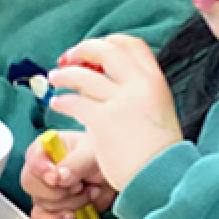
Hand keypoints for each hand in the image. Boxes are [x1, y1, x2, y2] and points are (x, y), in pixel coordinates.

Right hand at [22, 130, 119, 218]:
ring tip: (90, 192)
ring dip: (72, 203)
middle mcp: (42, 170)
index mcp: (47, 149)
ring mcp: (46, 191)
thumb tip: (57, 176)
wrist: (119, 177)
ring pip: (43, 204)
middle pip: (32, 185)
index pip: (32, 159)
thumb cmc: (103, 157)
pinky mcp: (53, 209)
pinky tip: (73, 214)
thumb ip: (75, 163)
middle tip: (80, 184)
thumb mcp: (93, 153)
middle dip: (60, 190)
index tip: (56, 178)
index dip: (41, 170)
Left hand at [48, 35, 184, 193]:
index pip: (132, 44)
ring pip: (83, 75)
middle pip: (106, 50)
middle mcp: (140, 86)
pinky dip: (61, 101)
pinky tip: (58, 104)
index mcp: (156, 81)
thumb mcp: (157, 108)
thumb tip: (103, 76)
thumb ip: (136, 90)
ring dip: (63, 75)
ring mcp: (122, 102)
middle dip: (82, 49)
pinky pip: (74, 101)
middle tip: (68, 59)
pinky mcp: (103, 120)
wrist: (162, 176)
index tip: (92, 52)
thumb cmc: (158, 149)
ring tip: (55, 79)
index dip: (107, 42)